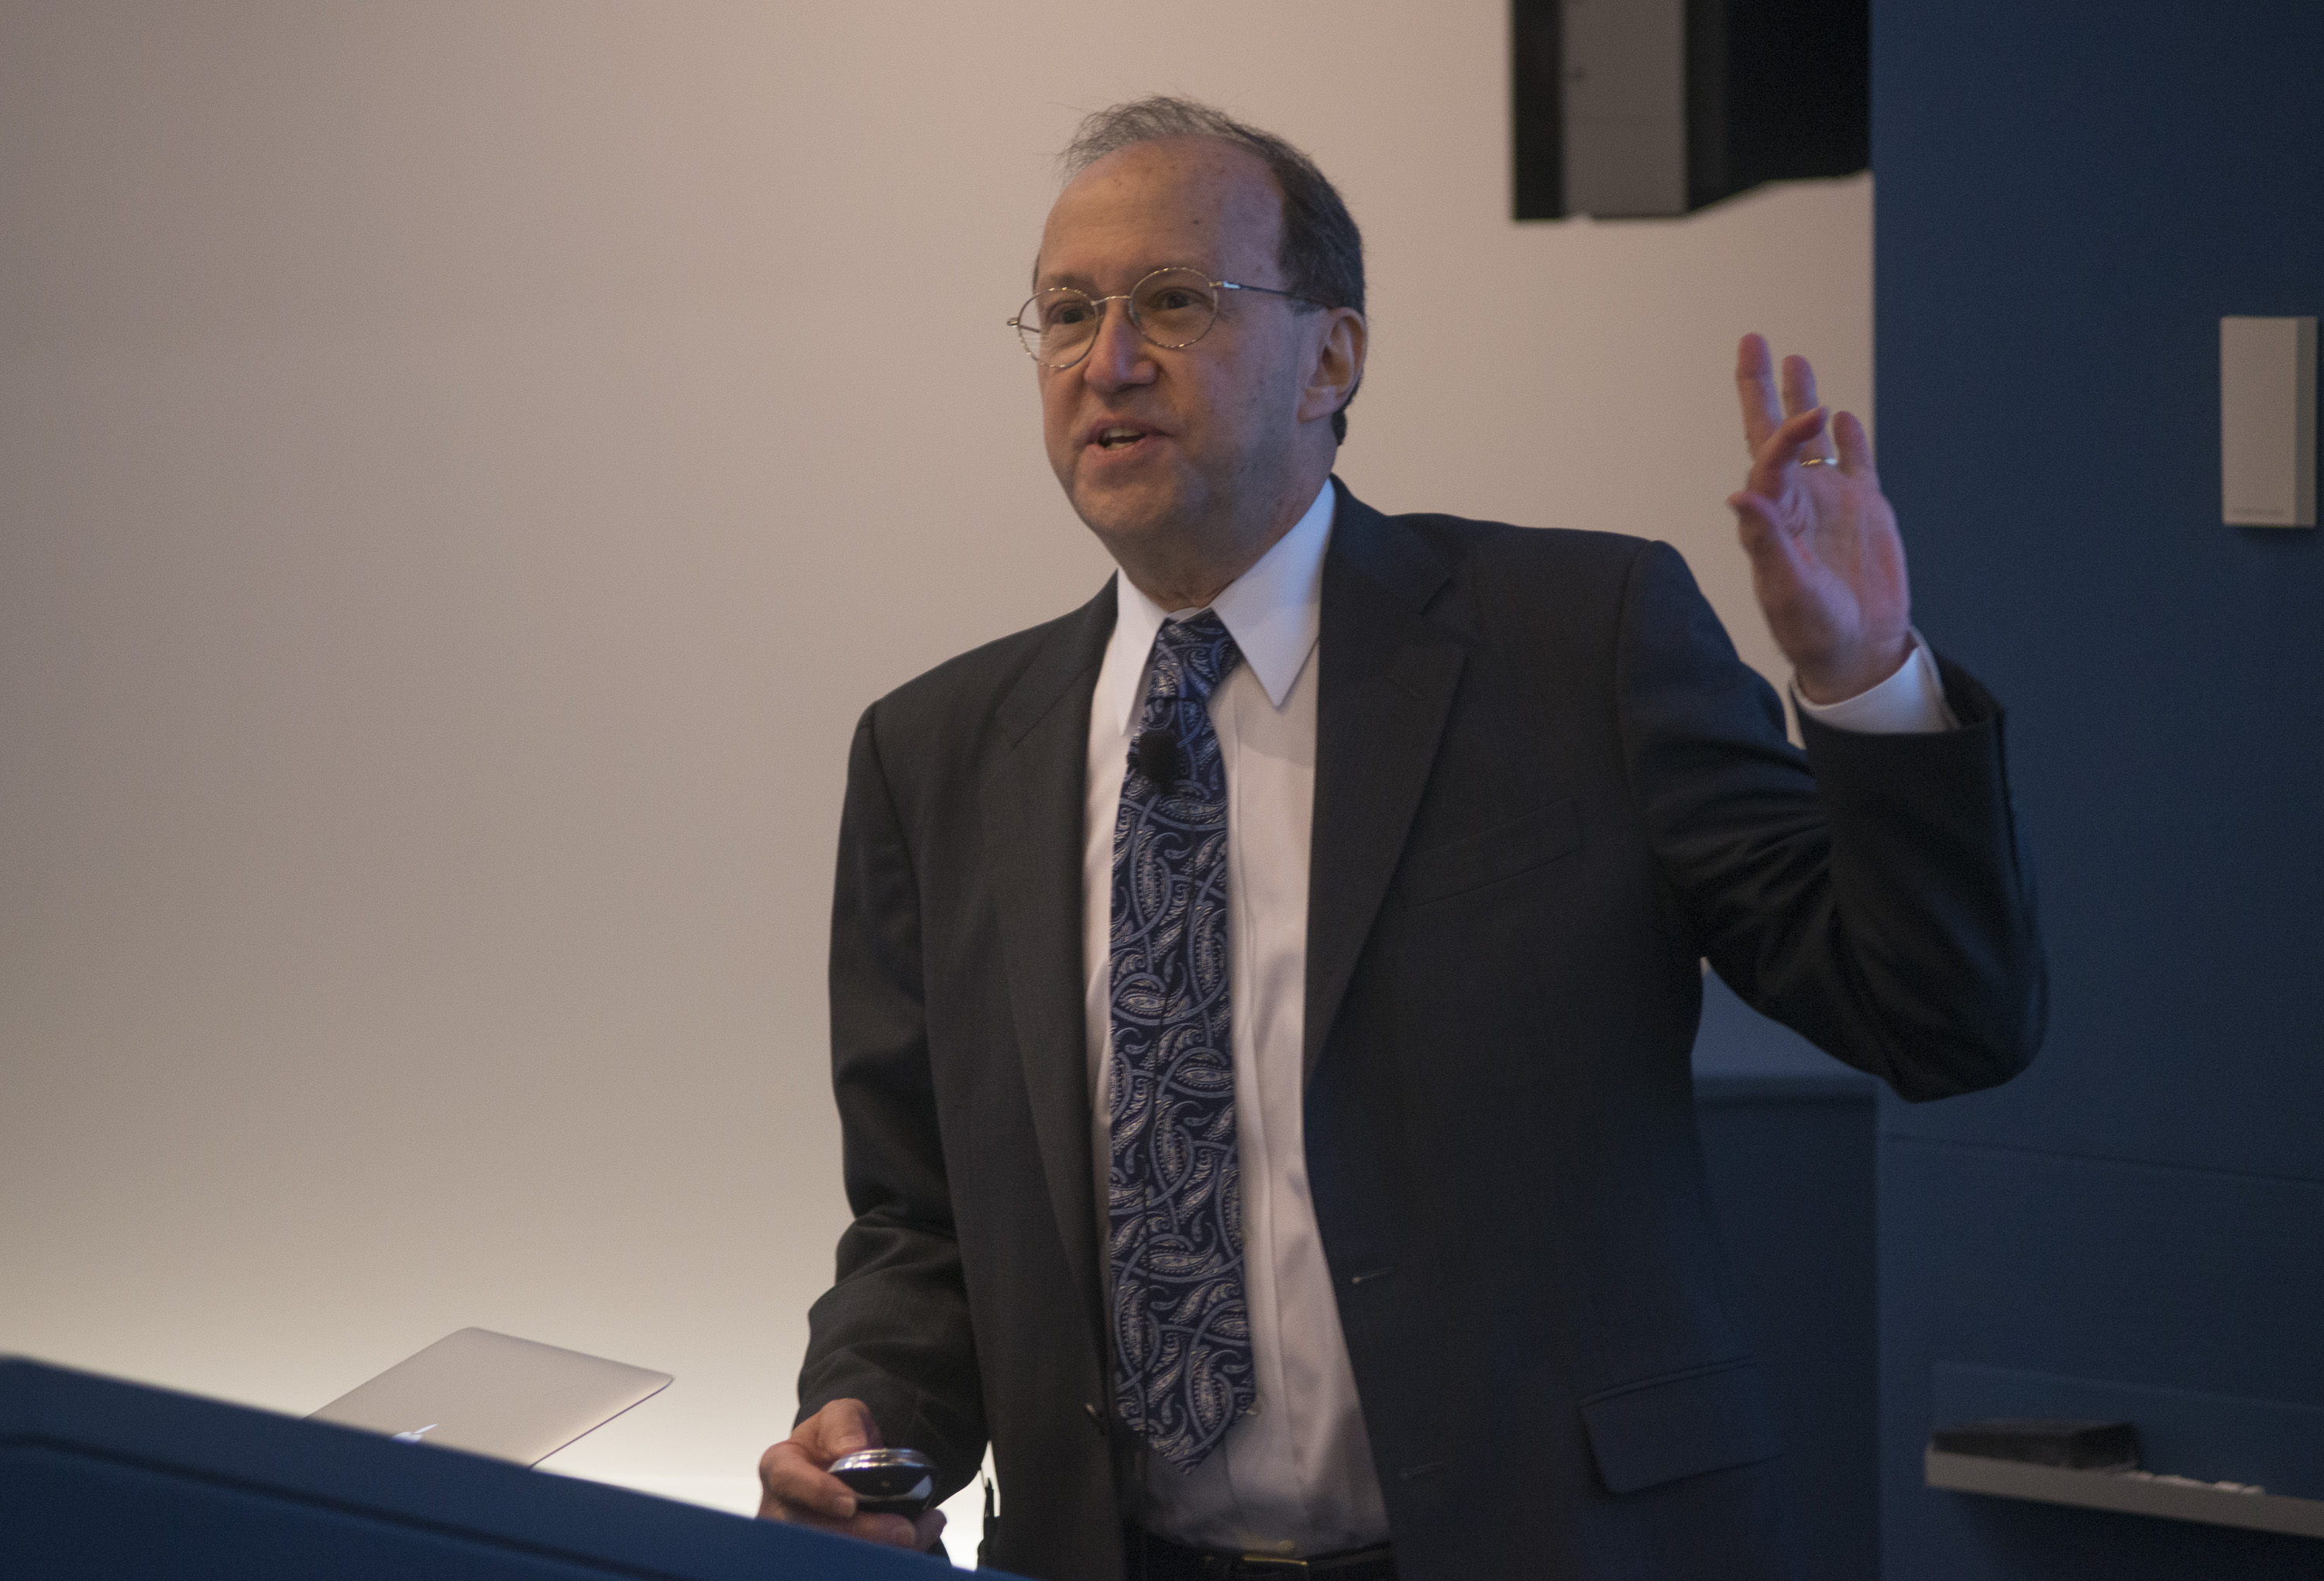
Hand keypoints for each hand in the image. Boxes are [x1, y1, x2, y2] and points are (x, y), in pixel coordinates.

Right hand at [756, 1398, 946, 1552]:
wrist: (842, 1464)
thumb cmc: (834, 1439)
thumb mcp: (841, 1414)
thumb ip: (845, 1423)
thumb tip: (853, 1450)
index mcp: (780, 1469)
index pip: (789, 1481)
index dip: (818, 1494)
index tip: (850, 1504)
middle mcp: (781, 1512)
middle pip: (813, 1533)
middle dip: (862, 1535)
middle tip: (906, 1531)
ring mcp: (799, 1542)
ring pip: (835, 1557)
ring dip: (883, 1551)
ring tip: (922, 1531)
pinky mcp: (823, 1558)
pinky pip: (852, 1564)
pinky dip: (891, 1556)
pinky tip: (921, 1537)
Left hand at [1727, 334, 1912, 704]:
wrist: (1858, 652)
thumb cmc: (1812, 629)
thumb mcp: (1786, 588)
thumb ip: (1766, 540)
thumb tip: (1739, 492)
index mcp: (1772, 516)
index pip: (1770, 458)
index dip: (1785, 433)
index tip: (1811, 415)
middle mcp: (1795, 501)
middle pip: (1772, 433)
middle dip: (1761, 388)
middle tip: (1753, 339)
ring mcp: (1830, 502)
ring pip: (1814, 441)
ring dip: (1803, 402)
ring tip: (1796, 360)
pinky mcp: (1864, 511)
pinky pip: (1855, 465)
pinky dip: (1851, 440)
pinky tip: (1842, 417)